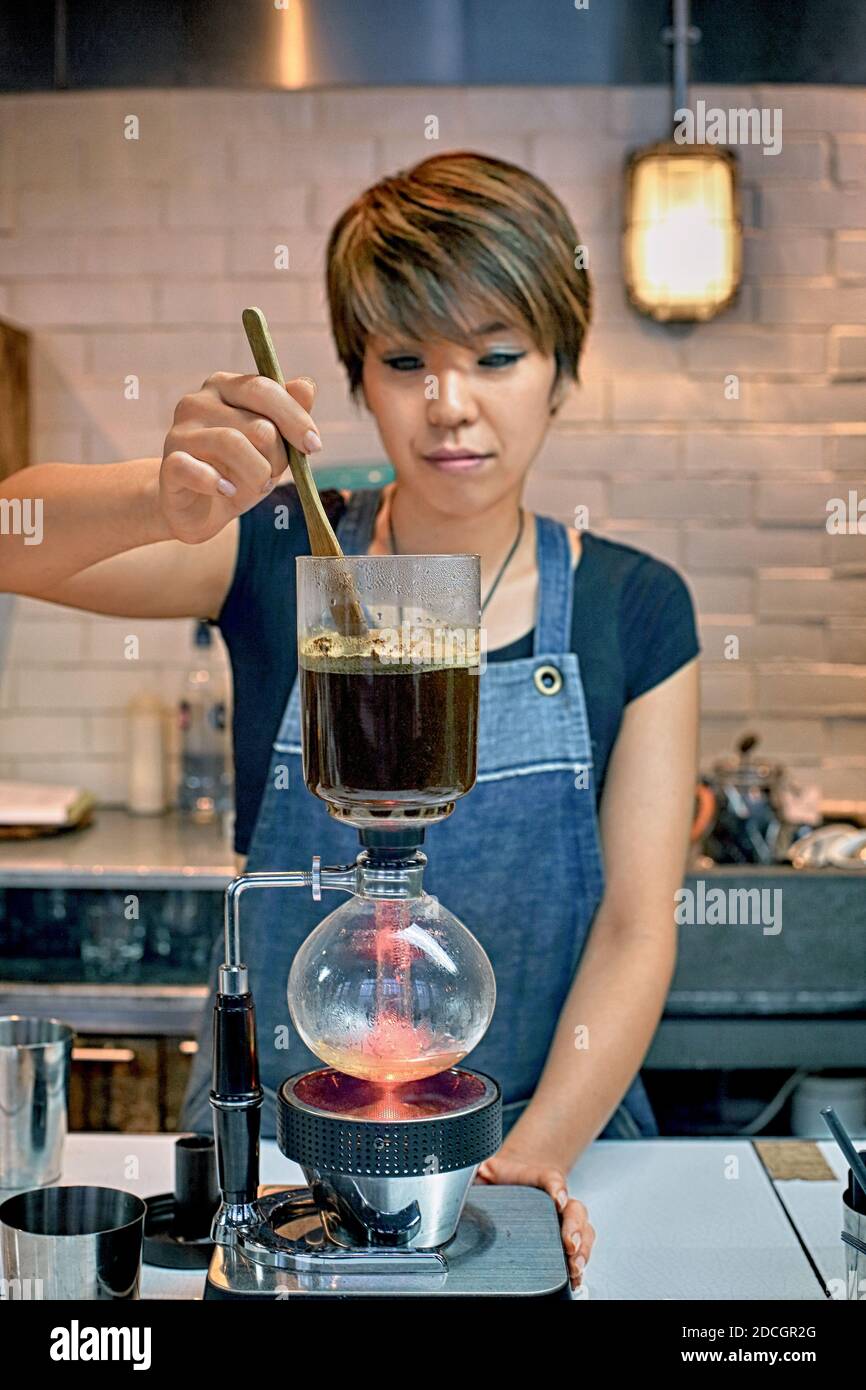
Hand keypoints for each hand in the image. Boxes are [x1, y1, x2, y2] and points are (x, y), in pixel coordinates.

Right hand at [159, 371, 321, 543]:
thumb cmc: (239, 470)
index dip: (295, 418)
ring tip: (255, 485)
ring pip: (232, 444)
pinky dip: (218, 484)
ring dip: (256, 474)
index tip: (314, 446)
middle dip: (277, 457)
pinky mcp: (168, 464)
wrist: (197, 508)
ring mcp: (179, 432)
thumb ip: (289, 414)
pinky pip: (195, 469)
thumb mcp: (272, 444)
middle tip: (272, 474)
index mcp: (224, 386)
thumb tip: (307, 385)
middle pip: (258, 424)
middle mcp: (197, 402)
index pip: (264, 389)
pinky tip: (227, 491)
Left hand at [476, 1146, 594, 1292]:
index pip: (551, 1179)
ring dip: (582, 1250)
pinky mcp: (564, 1240)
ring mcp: (564, 1221)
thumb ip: (480, 1169)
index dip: (557, 1188)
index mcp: (539, 1179)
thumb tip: (468, 1173)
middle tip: (570, 1244)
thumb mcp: (488, 1169)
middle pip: (575, 1210)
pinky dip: (580, 1267)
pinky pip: (579, 1252)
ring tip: (574, 1266)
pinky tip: (574, 1278)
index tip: (557, 1199)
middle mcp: (557, 1201)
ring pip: (583, 1232)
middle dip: (575, 1228)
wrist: (512, 1183)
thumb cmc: (502, 1178)